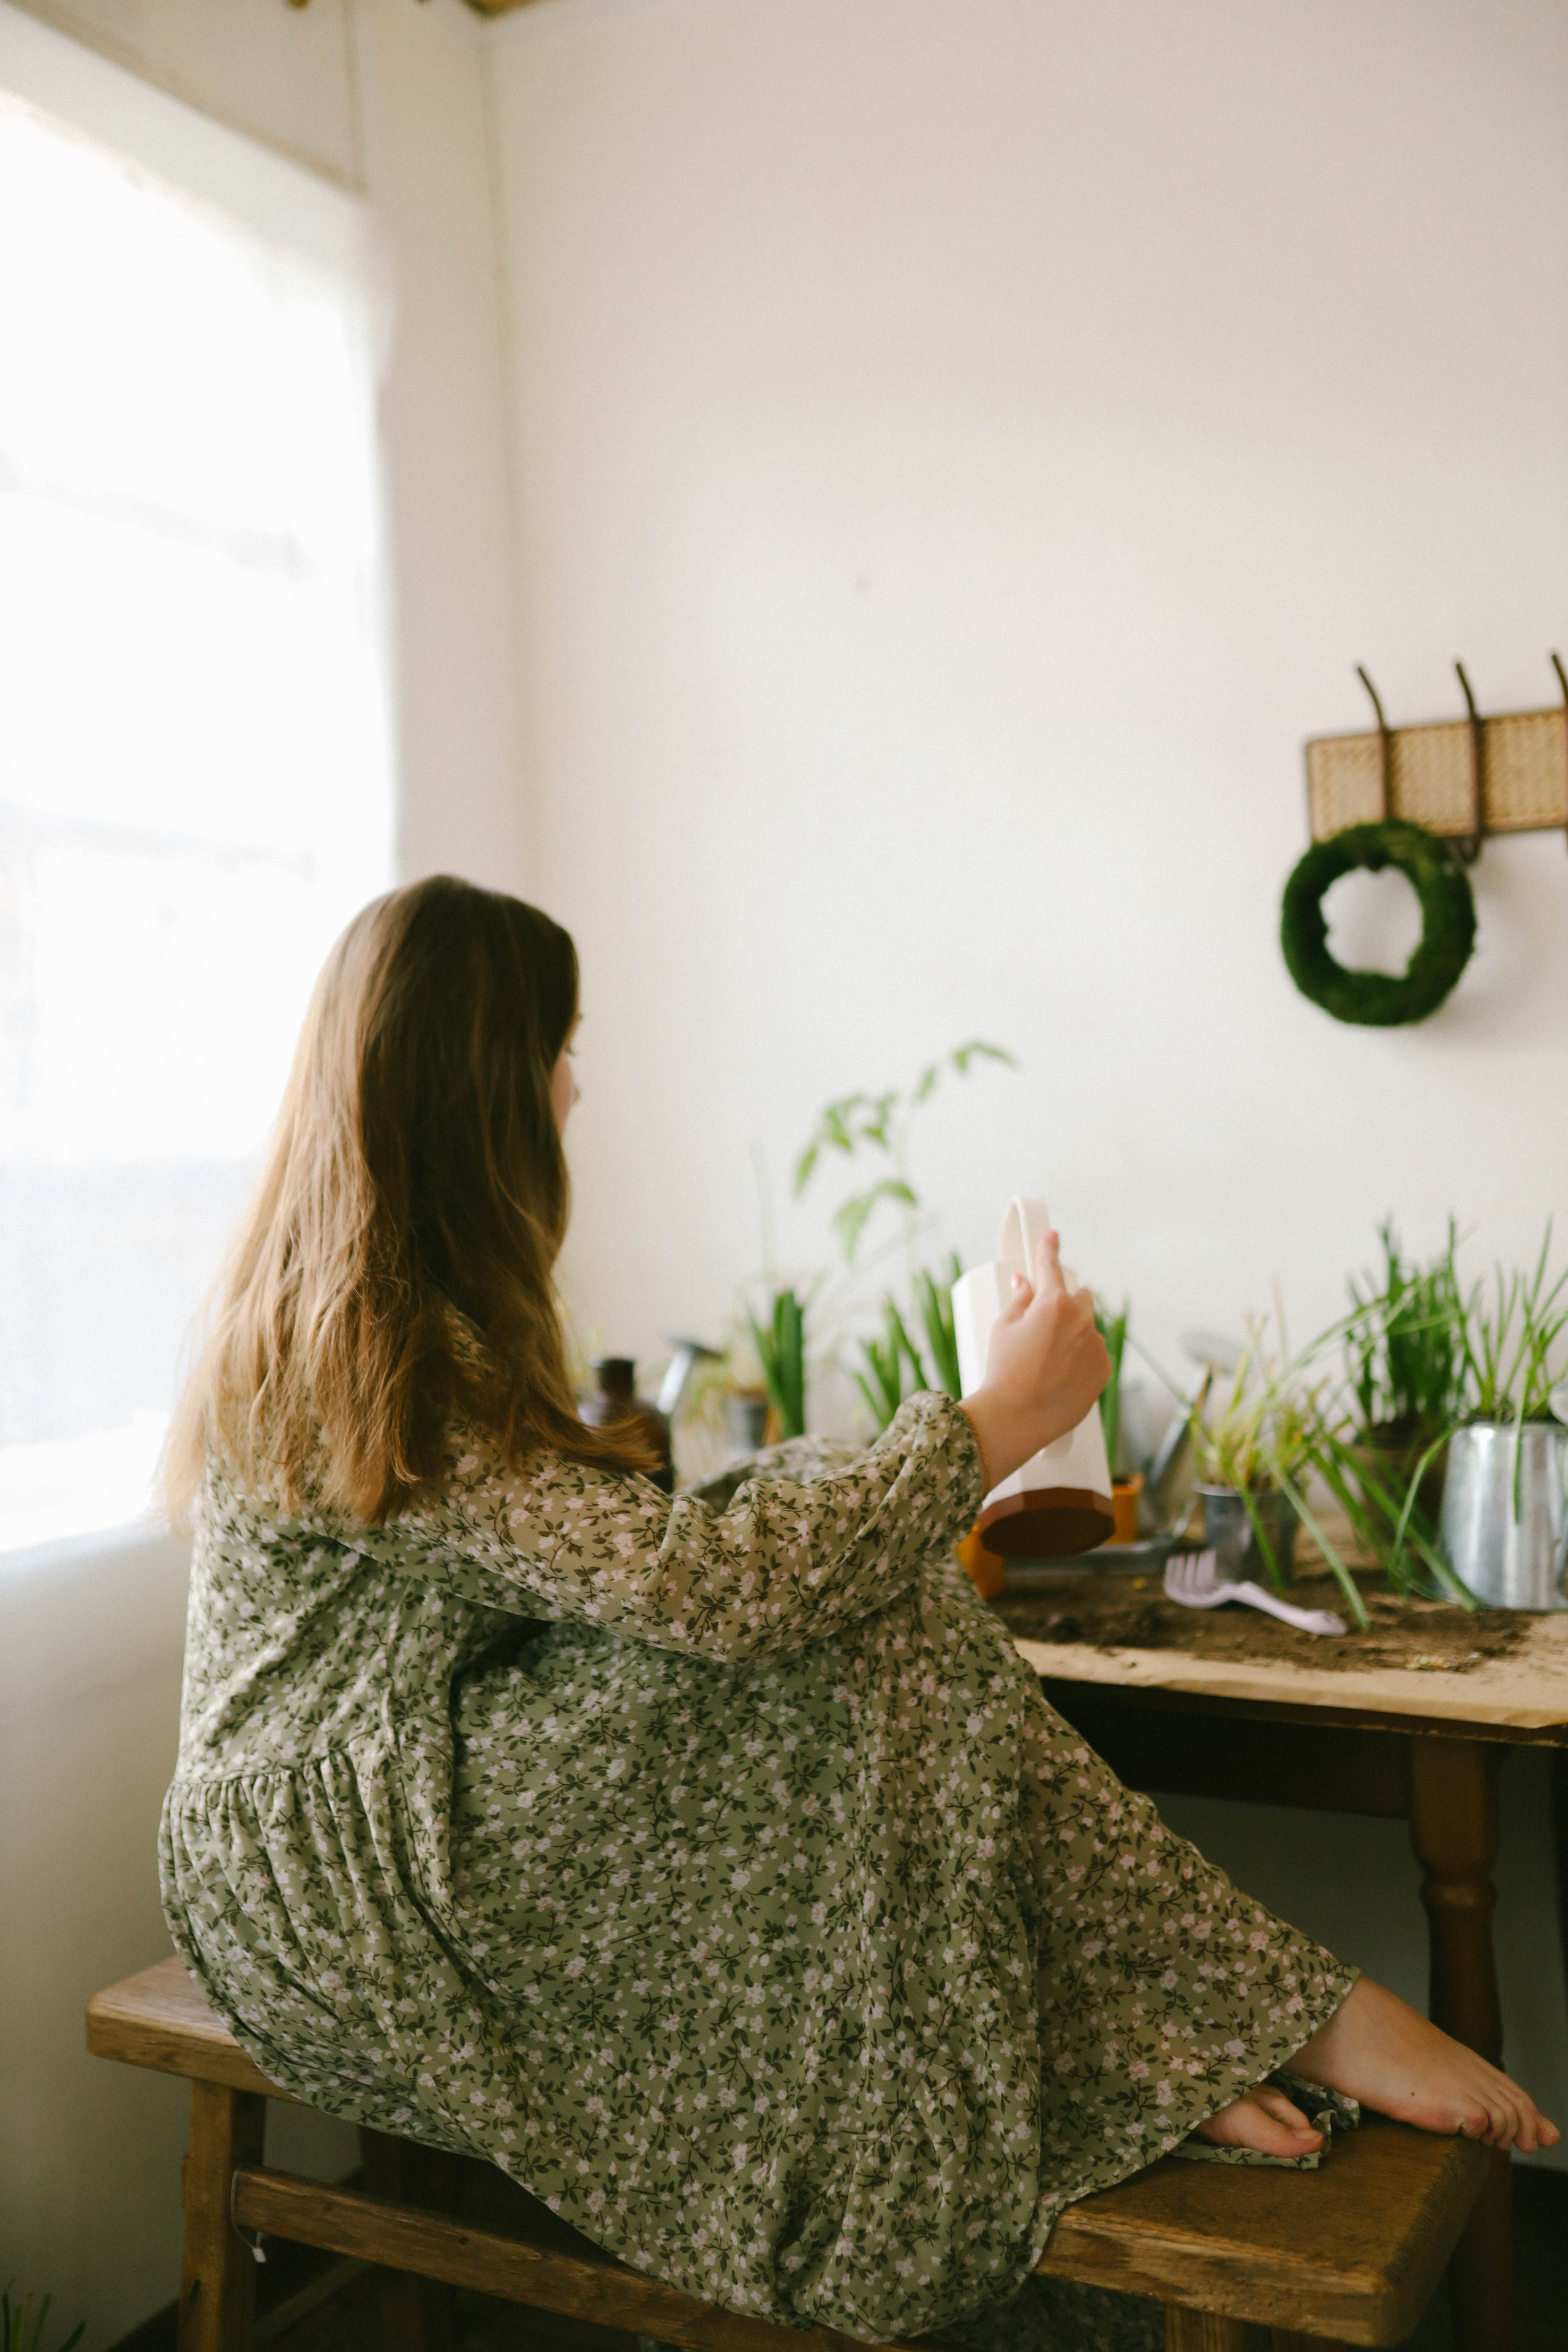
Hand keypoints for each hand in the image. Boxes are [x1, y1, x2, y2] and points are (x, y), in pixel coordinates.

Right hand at [959, 1229, 1109, 1489]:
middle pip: (1079, 1296)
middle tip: (1044, 1324)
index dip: (1049, 1249)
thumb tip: (1024, 1282)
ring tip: (1048, 1360)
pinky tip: (1061, 1374)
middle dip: (1064, 1303)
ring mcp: (1096, 1345)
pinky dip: (1082, 1357)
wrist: (1019, 1418)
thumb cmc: (1004, 1372)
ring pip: (1087, 1327)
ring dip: (1073, 1333)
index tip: (1052, 1237)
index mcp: (1053, 1303)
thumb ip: (1018, 1300)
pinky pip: (1095, 1352)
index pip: (1051, 1267)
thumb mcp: (1002, 1329)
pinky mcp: (1104, 1368)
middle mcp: (1081, 1319)